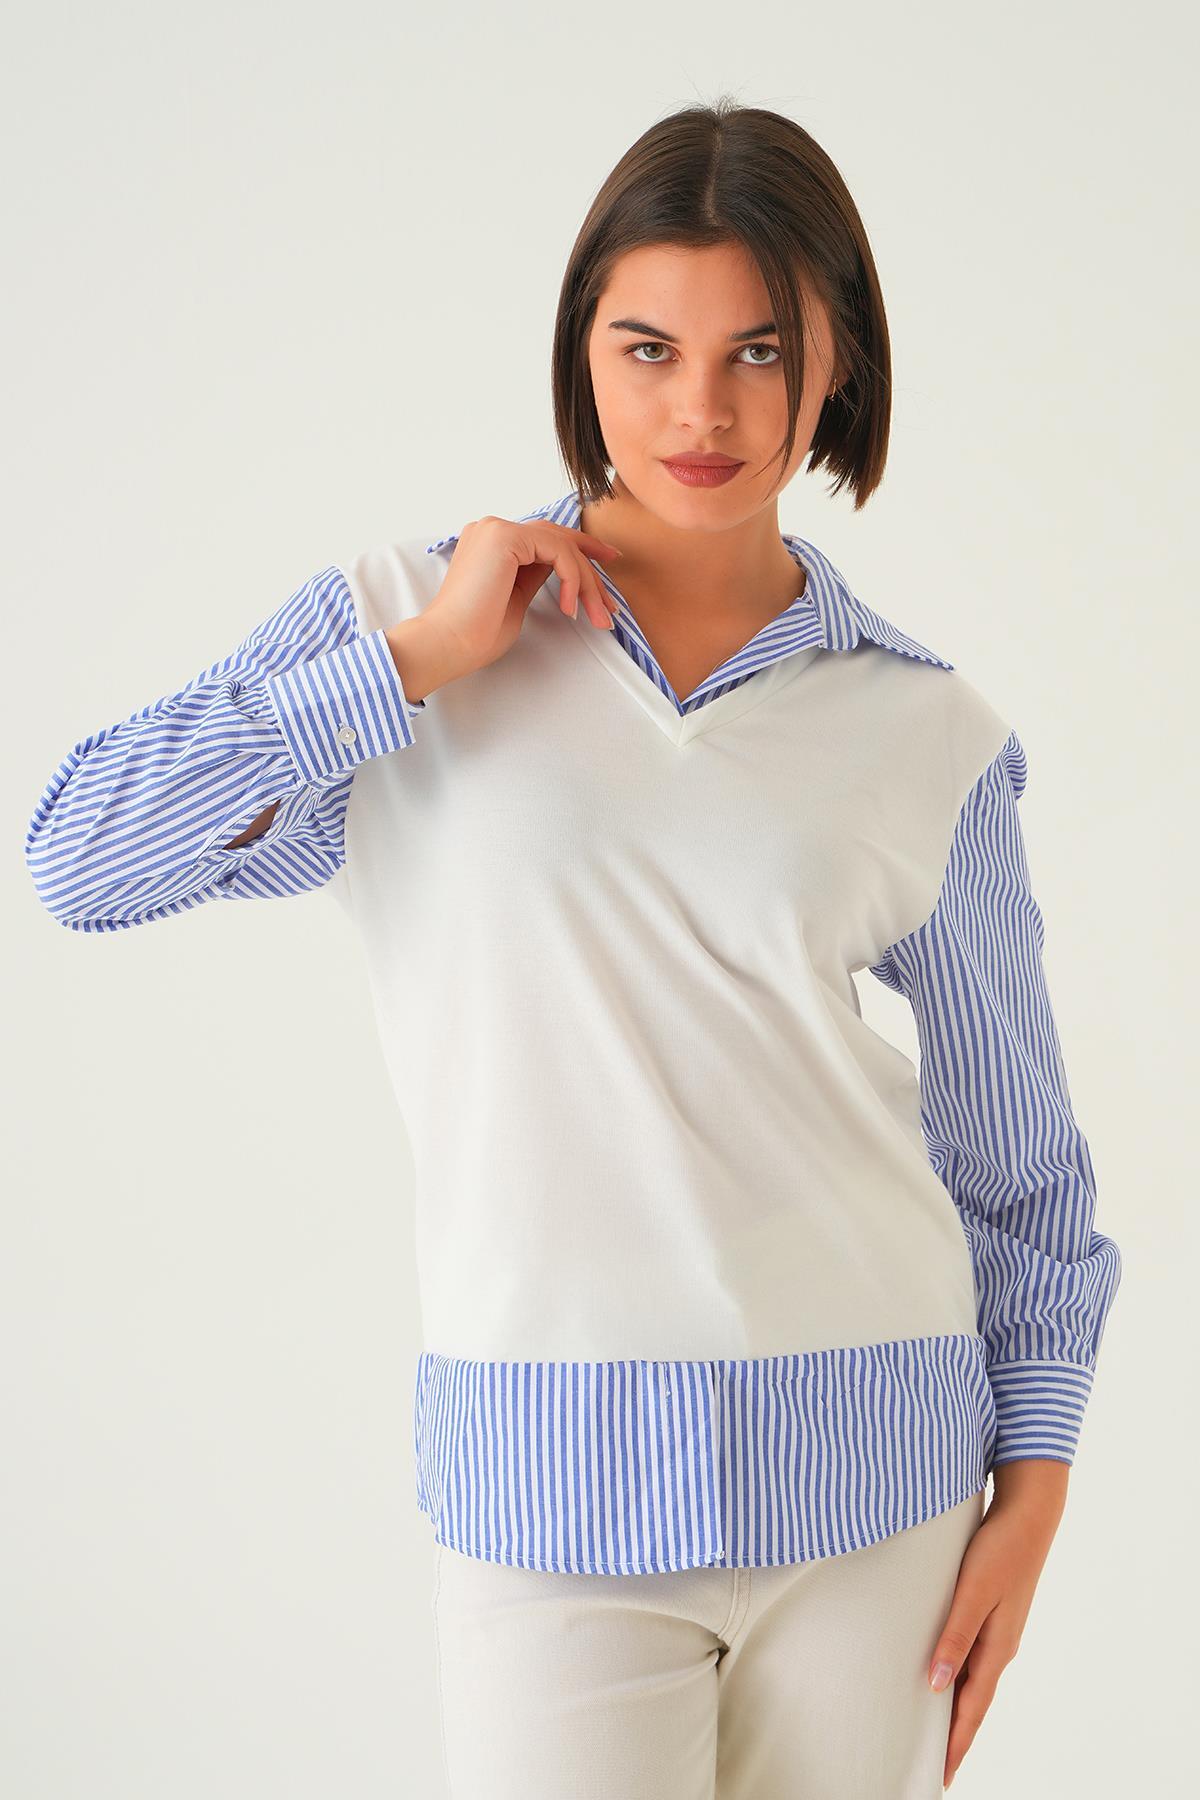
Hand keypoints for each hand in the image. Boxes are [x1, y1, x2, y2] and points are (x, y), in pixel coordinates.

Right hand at [398, 514, 623, 696]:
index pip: (546, 537)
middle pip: (558, 539)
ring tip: (597, 616)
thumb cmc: (477, 633)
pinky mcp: (505, 537)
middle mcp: (493, 528)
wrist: (450, 643)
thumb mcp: (516, 598)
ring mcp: (497, 529)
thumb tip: (564, 569)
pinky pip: (557, 551)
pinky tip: (569, 608)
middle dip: (592, 570)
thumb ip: (535, 576)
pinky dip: (571, 579)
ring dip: (586, 582)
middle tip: (611, 603)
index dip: (581, 549)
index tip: (609, 564)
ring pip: (562, 545)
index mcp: (491, 541)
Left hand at [928, 1460, 1069, 1788]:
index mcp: (997, 1648)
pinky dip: (958, 1675)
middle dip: (956, 1735)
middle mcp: (999, 1646)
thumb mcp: (973, 1592)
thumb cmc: (999, 1549)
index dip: (956, 1743)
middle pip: (974, 1702)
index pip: (972, 1708)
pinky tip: (943, 1674)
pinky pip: (972, 1656)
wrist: (1028, 1514)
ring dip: (956, 1707)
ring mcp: (998, 1630)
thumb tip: (936, 1685)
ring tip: (935, 1730)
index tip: (941, 1774)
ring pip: (973, 1680)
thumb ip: (955, 1637)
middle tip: (935, 1764)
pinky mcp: (993, 1612)